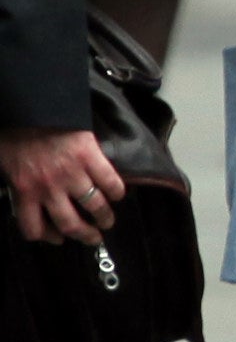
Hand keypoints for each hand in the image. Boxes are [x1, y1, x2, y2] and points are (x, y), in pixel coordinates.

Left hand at [0, 128, 124, 244]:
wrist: (31, 104)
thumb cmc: (15, 130)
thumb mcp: (5, 163)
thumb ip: (16, 184)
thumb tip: (24, 196)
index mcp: (24, 190)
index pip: (34, 229)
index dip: (48, 238)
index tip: (58, 238)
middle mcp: (49, 188)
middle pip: (70, 225)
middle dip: (85, 235)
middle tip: (93, 236)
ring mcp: (72, 174)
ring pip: (94, 207)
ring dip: (104, 217)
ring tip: (107, 219)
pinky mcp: (90, 157)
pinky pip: (110, 182)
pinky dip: (117, 191)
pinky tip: (118, 193)